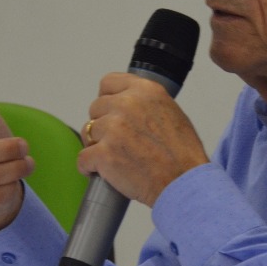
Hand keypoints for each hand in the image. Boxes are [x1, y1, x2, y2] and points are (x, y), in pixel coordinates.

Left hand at [82, 72, 208, 206]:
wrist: (183, 183)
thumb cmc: (182, 154)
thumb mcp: (171, 112)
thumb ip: (145, 103)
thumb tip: (127, 104)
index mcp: (145, 91)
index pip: (108, 82)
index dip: (107, 98)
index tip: (110, 110)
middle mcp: (127, 104)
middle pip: (96, 108)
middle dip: (103, 124)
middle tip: (118, 141)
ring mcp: (113, 128)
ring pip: (87, 132)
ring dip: (96, 145)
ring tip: (113, 158)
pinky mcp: (103, 153)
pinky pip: (83, 158)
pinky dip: (88, 167)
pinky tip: (100, 172)